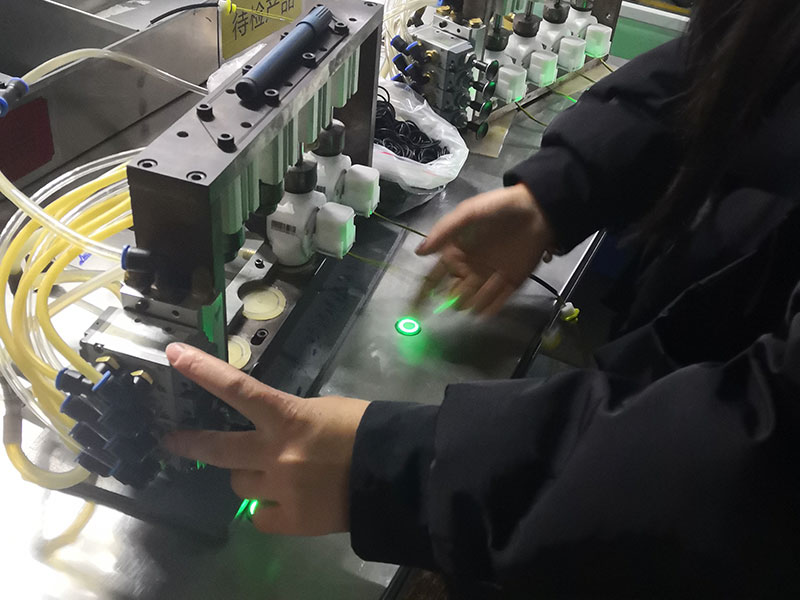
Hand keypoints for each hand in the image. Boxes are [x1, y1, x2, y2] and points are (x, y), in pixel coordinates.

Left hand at [162, 343, 369, 535]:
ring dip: (250, 476)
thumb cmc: (365, 430)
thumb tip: (274, 435)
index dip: (202, 370)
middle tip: (174, 441)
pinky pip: (261, 517)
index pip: (237, 388)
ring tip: (274, 474)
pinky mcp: (291, 521)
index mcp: (288, 417)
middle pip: (218, 449)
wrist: (395, 474)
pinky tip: (287, 502)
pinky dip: (269, 509)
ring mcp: (280, 490)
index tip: (174, 354)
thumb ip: (291, 420)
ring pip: (239, 484)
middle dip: (191, 444)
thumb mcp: (324, 410)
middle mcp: (276, 454)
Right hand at [414, 183, 556, 315]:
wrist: (536, 208)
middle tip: (450, 301)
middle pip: (455, 291)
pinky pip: (499, 299)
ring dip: (470, 304)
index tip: (416, 305)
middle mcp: (472, 267)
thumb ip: (444, 231)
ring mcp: (492, 275)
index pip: (436, 276)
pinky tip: (484, 312)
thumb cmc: (498, 208)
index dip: (425, 291)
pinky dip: (491, 307)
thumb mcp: (467, 213)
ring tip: (467, 304)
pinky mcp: (512, 281)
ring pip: (475, 298)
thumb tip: (419, 252)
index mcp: (457, 252)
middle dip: (450, 299)